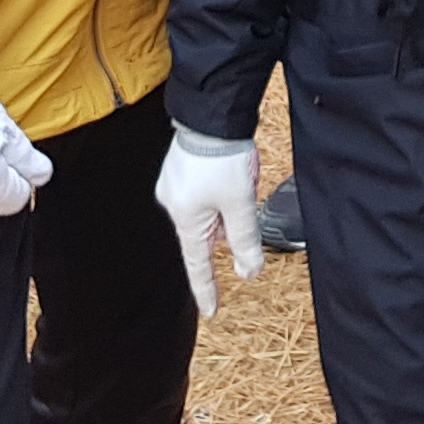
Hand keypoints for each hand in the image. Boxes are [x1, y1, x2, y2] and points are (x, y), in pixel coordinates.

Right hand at [153, 128, 263, 317]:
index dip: (206, 289)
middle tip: (242, 198)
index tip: (210, 311)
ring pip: (208, 210)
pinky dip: (221, 190)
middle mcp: (174, 204)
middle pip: (206, 232)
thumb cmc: (221, 157)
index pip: (198, 265)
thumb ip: (244, 241)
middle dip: (227, 225)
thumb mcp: (240, 204)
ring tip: (240, 177)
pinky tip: (232, 170)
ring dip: (227, 204)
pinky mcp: (181, 168)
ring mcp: (175, 184)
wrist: (211, 112)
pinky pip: (204, 191)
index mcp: (186, 219)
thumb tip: (249, 272)